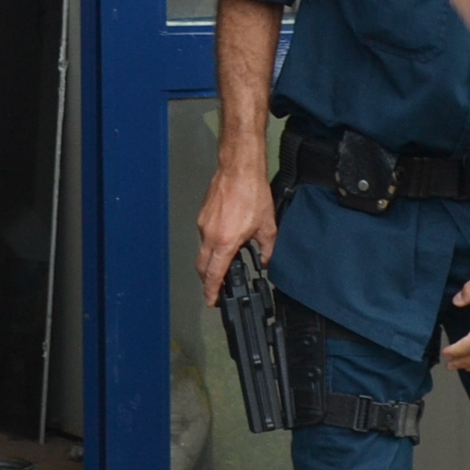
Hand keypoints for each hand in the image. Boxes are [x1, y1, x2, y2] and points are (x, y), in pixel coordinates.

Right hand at [194, 141, 277, 305]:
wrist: (239, 168)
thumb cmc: (252, 192)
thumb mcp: (267, 226)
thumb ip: (267, 248)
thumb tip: (266, 260)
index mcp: (225, 242)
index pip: (213, 274)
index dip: (211, 291)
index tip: (211, 300)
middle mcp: (210, 234)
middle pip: (202, 266)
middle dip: (208, 279)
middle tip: (216, 287)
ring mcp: (203, 224)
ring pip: (203, 249)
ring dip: (212, 258)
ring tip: (227, 258)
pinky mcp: (202, 214)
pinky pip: (204, 234)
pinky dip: (212, 242)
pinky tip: (226, 236)